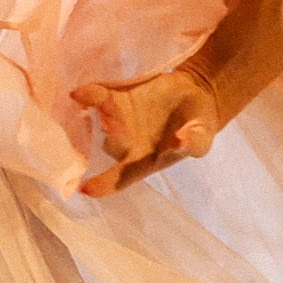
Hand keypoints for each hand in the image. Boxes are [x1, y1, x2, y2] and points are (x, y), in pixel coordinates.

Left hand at [74, 62, 223, 193]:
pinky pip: (98, 97)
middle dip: (111, 135)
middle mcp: (125, 145)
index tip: (85, 189)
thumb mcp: (202, 136)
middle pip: (112, 144)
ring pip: (102, 119)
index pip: (121, 179)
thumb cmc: (198, 125)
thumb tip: (181, 141)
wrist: (195, 95)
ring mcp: (118, 121)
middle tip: (110, 124)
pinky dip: (89, 94)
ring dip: (100, 112)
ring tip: (101, 101)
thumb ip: (193, 142)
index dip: (104, 184)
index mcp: (144, 162)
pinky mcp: (116, 98)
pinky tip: (80, 92)